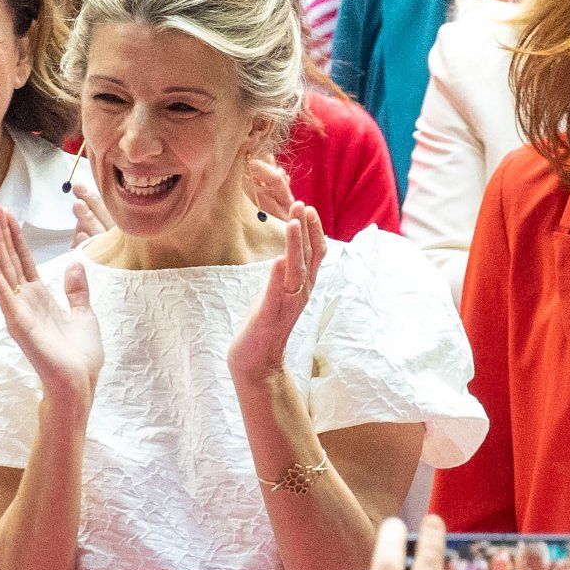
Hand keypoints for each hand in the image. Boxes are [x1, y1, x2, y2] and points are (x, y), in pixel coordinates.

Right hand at [0, 197, 101, 418]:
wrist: (79, 384)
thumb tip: (75, 264)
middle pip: (10, 258)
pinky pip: (4, 296)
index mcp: (39, 297)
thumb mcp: (84, 315)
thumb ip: (77, 291)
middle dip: (1, 231)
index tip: (7, 212)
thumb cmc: (80, 357)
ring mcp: (19, 312)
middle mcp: (25, 301)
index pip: (23, 259)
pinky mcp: (19, 324)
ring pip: (4, 271)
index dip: (15, 235)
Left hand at [224, 163, 323, 389]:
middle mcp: (299, 294)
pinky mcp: (270, 317)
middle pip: (310, 257)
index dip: (314, 231)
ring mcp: (287, 306)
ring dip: (296, 246)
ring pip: (297, 271)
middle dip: (308, 230)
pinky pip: (277, 294)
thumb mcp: (276, 295)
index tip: (308, 208)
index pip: (314, 254)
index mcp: (301, 287)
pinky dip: (280, 276)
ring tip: (293, 223)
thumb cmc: (263, 327)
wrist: (256, 364)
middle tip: (303, 205)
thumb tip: (285, 256)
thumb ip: (283, 277)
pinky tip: (280, 260)